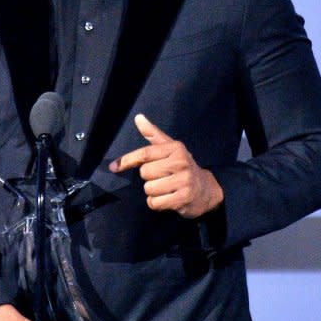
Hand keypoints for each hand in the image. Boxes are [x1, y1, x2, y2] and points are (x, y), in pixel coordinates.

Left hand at [109, 113, 223, 218]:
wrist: (206, 189)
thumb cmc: (182, 166)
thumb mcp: (170, 148)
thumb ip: (153, 134)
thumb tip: (138, 117)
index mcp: (175, 148)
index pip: (145, 154)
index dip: (127, 160)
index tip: (113, 167)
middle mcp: (180, 163)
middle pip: (145, 173)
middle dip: (149, 178)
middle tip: (162, 177)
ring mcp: (183, 181)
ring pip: (149, 189)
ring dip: (152, 192)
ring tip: (165, 188)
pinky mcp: (183, 199)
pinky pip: (155, 203)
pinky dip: (156, 203)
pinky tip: (167, 198)